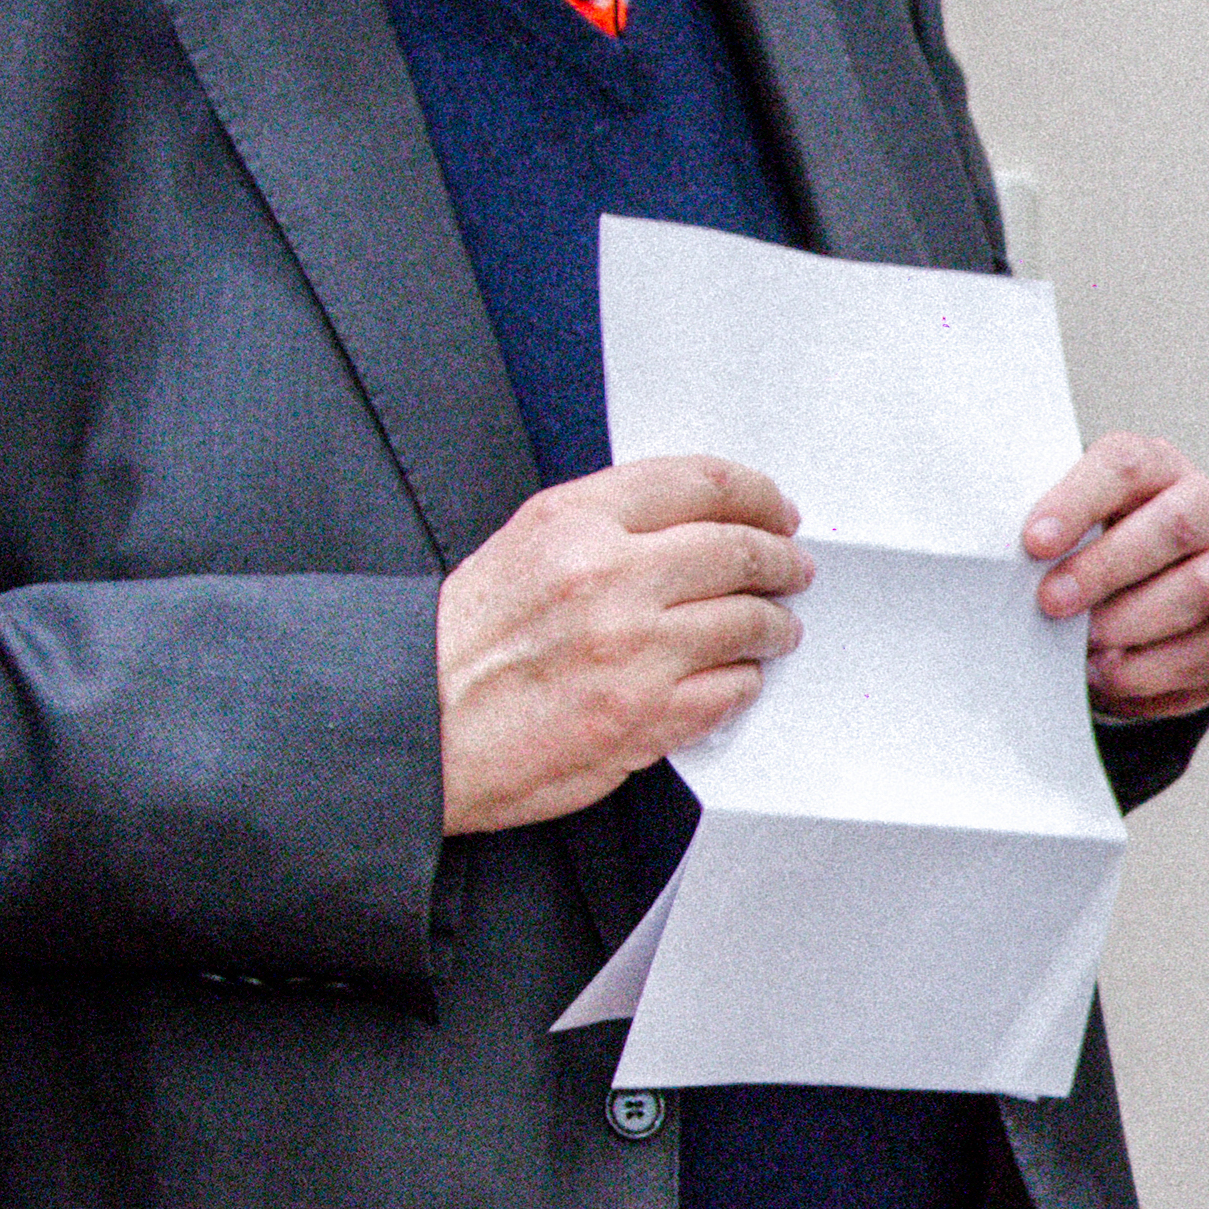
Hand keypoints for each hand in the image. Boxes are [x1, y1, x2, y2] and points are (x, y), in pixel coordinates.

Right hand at [435, 457, 812, 835]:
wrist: (415, 725)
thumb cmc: (465, 642)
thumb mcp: (528, 542)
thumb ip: (611, 520)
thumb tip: (698, 520)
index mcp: (579, 522)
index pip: (703, 482)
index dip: (757, 494)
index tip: (776, 509)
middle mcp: (613, 578)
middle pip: (739, 548)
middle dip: (781, 558)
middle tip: (794, 566)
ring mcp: (634, 650)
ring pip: (748, 620)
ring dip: (775, 623)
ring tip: (778, 626)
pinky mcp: (644, 717)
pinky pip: (730, 689)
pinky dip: (744, 680)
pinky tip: (738, 676)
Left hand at [1026, 433, 1208, 721]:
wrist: (1152, 586)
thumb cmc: (1100, 548)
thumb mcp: (1074, 524)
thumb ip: (1048, 532)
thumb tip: (999, 563)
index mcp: (1160, 466)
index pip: (1124, 466)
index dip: (1078, 501)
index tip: (1033, 541)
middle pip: (1171, 527)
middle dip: (1105, 569)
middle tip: (1051, 602)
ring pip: (1198, 590)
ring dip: (1131, 624)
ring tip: (1082, 648)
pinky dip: (1153, 670)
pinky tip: (1110, 672)